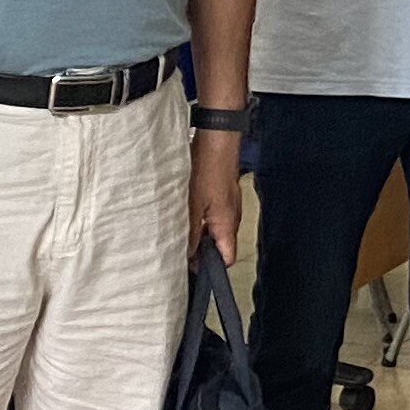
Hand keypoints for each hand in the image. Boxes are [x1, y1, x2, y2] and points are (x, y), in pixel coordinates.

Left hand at [189, 131, 244, 265]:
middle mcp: (231, 218)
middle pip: (220, 245)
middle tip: (178, 250)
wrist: (217, 139)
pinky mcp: (222, 194)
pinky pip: (212, 214)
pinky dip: (200, 218)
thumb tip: (188, 255)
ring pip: (214, 229)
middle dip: (201, 251)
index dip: (211, 268)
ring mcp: (228, 205)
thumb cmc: (208, 169)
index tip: (191, 270)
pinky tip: (184, 212)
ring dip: (199, 233)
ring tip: (178, 231)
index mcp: (227, 225)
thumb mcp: (192, 206)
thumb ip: (190, 233)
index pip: (227, 259)